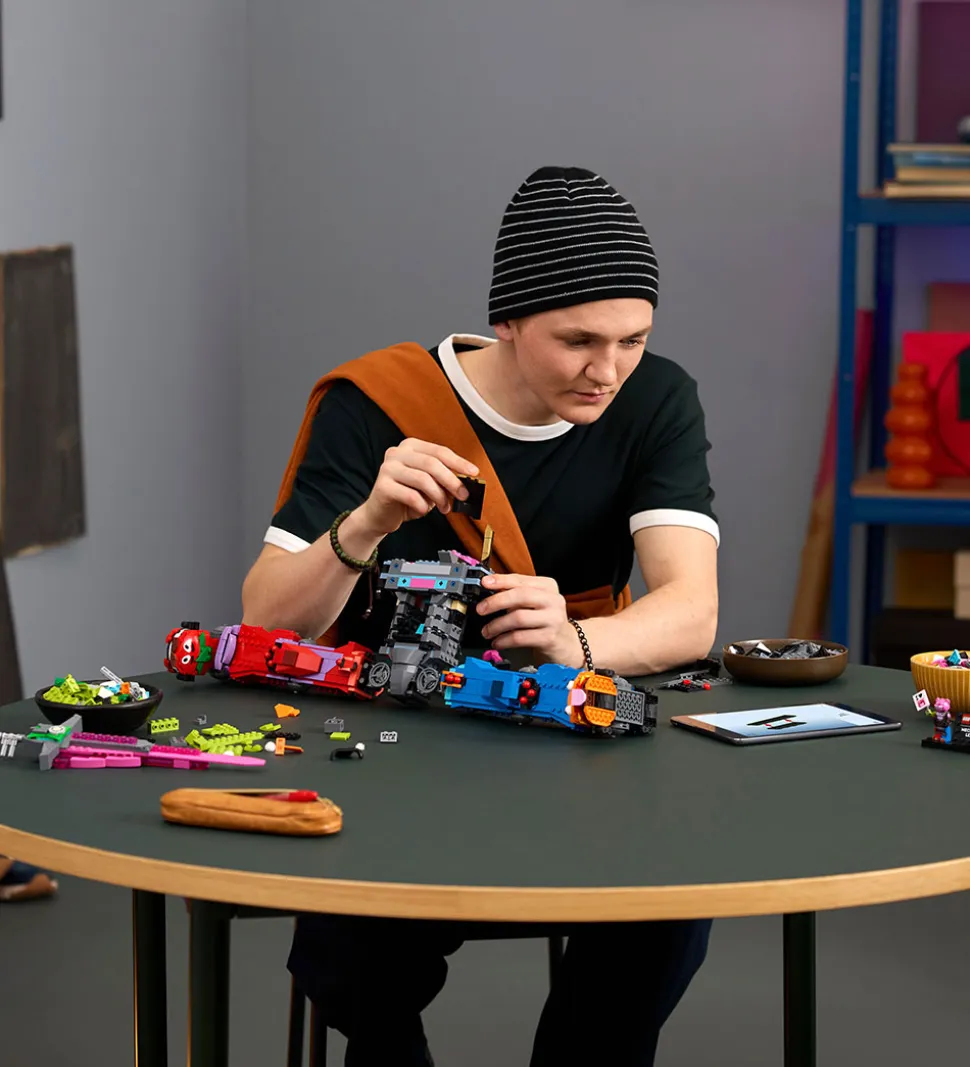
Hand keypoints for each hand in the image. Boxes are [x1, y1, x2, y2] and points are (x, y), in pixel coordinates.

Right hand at [357, 438, 478, 536]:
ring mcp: (387, 468)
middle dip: (452, 481)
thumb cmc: (407, 498)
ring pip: (423, 479)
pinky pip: (411, 495)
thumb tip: (467, 482)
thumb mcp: (430, 485)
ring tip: (445, 508)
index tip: (474, 473)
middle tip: (464, 495)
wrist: (380, 515)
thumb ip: (444, 479)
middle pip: (432, 464)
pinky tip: (423, 510)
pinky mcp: (382, 486)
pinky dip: (422, 506)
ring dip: (439, 496)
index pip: (439, 451)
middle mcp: (397, 453)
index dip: (459, 462)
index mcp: (410, 446)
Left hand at [476, 573, 577, 664]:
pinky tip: (498, 642)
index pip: (521, 580)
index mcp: (548, 586)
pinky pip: (520, 637)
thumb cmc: (546, 620)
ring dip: (497, 625)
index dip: (501, 580)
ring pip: (518, 618)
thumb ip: (517, 594)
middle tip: (481, 609)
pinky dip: (504, 640)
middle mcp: (553, 600)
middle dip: (496, 602)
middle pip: (520, 596)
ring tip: (487, 631)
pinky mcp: (549, 638)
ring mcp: (553, 619)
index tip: (484, 583)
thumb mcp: (535, 602)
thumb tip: (489, 589)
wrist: (568, 643)